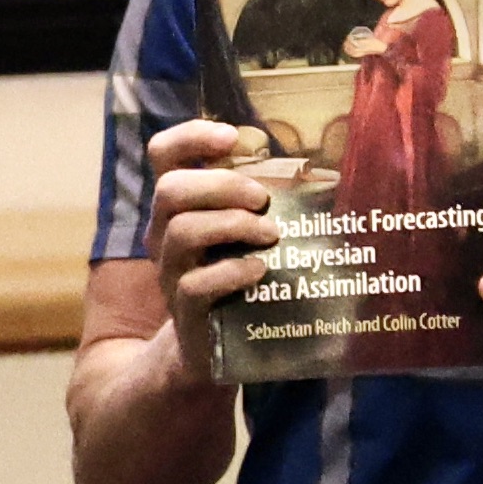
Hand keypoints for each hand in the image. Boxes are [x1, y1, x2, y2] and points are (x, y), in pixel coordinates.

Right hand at [141, 117, 287, 374]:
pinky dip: (232, 272)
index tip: (232, 138)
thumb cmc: (237, 274)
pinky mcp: (185, 310)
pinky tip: (260, 270)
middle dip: (222, 186)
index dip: (190, 137)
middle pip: (170, 190)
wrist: (214, 346)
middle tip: (263, 199)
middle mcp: (163, 233)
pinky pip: (196, 285)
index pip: (162, 154)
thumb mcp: (241, 231)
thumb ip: (256, 200)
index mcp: (177, 206)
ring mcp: (170, 272)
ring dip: (233, 225)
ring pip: (181, 232)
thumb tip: (320, 167)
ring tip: (269, 234)